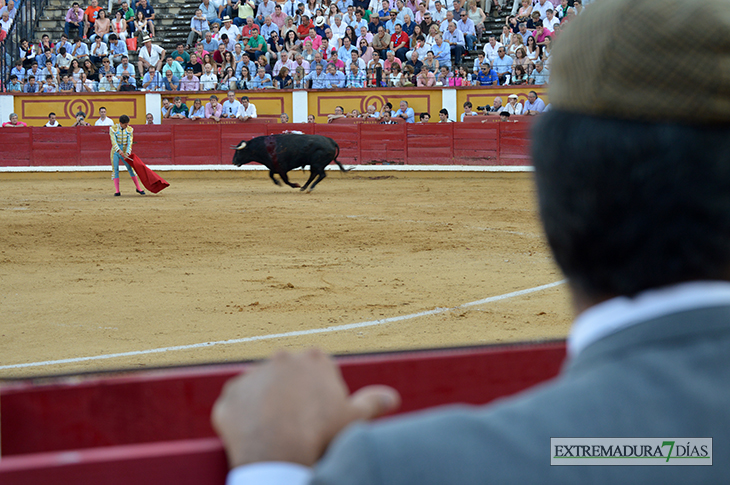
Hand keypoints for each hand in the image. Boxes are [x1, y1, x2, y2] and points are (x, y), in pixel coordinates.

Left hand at [211, 349, 399, 467]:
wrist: (279, 455)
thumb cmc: (321, 434)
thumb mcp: (353, 418)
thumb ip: (372, 402)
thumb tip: (392, 397)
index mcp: (314, 358)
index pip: (316, 371)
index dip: (318, 395)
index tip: (318, 415)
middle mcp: (282, 358)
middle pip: (287, 376)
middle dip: (290, 395)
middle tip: (296, 425)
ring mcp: (253, 374)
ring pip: (261, 390)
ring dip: (265, 405)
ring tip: (274, 433)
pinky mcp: (230, 393)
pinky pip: (236, 404)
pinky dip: (243, 418)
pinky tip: (254, 436)